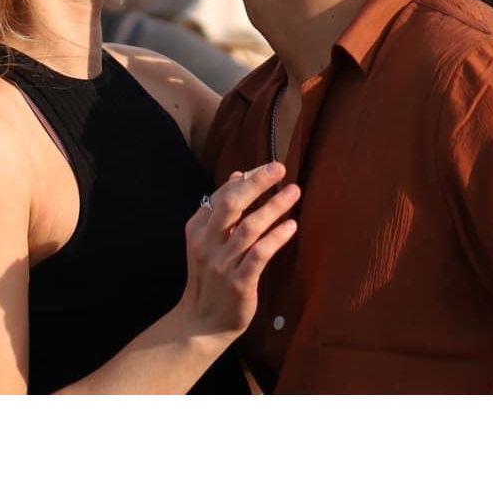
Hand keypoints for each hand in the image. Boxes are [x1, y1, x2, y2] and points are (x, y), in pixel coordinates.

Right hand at [178, 163, 298, 341]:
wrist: (201, 324)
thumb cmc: (210, 278)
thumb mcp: (207, 242)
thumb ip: (222, 211)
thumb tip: (237, 175)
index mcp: (198, 230)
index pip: (222, 195)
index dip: (247, 178)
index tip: (268, 167)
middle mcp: (207, 244)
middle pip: (231, 204)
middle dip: (256, 183)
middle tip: (279, 168)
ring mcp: (222, 264)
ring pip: (249, 227)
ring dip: (273, 206)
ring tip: (294, 191)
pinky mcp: (239, 282)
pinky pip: (260, 254)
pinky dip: (276, 237)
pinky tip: (291, 225)